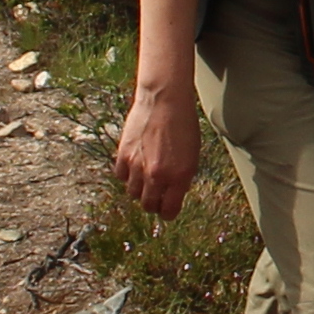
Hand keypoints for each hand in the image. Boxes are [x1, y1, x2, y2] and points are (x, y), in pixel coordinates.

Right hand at [113, 82, 200, 219]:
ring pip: (133, 193)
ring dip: (140, 189)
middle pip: (148, 206)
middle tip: (156, 196)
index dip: (168, 212)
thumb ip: (182, 179)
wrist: (165, 101)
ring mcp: (138, 166)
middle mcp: (157, 175)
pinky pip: (121, 177)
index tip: (167, 209)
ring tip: (146, 177)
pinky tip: (135, 165)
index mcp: (178, 177)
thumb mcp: (192, 156)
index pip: (168, 211)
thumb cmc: (183, 126)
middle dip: (153, 204)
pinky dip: (127, 175)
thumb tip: (172, 195)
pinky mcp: (123, 155)